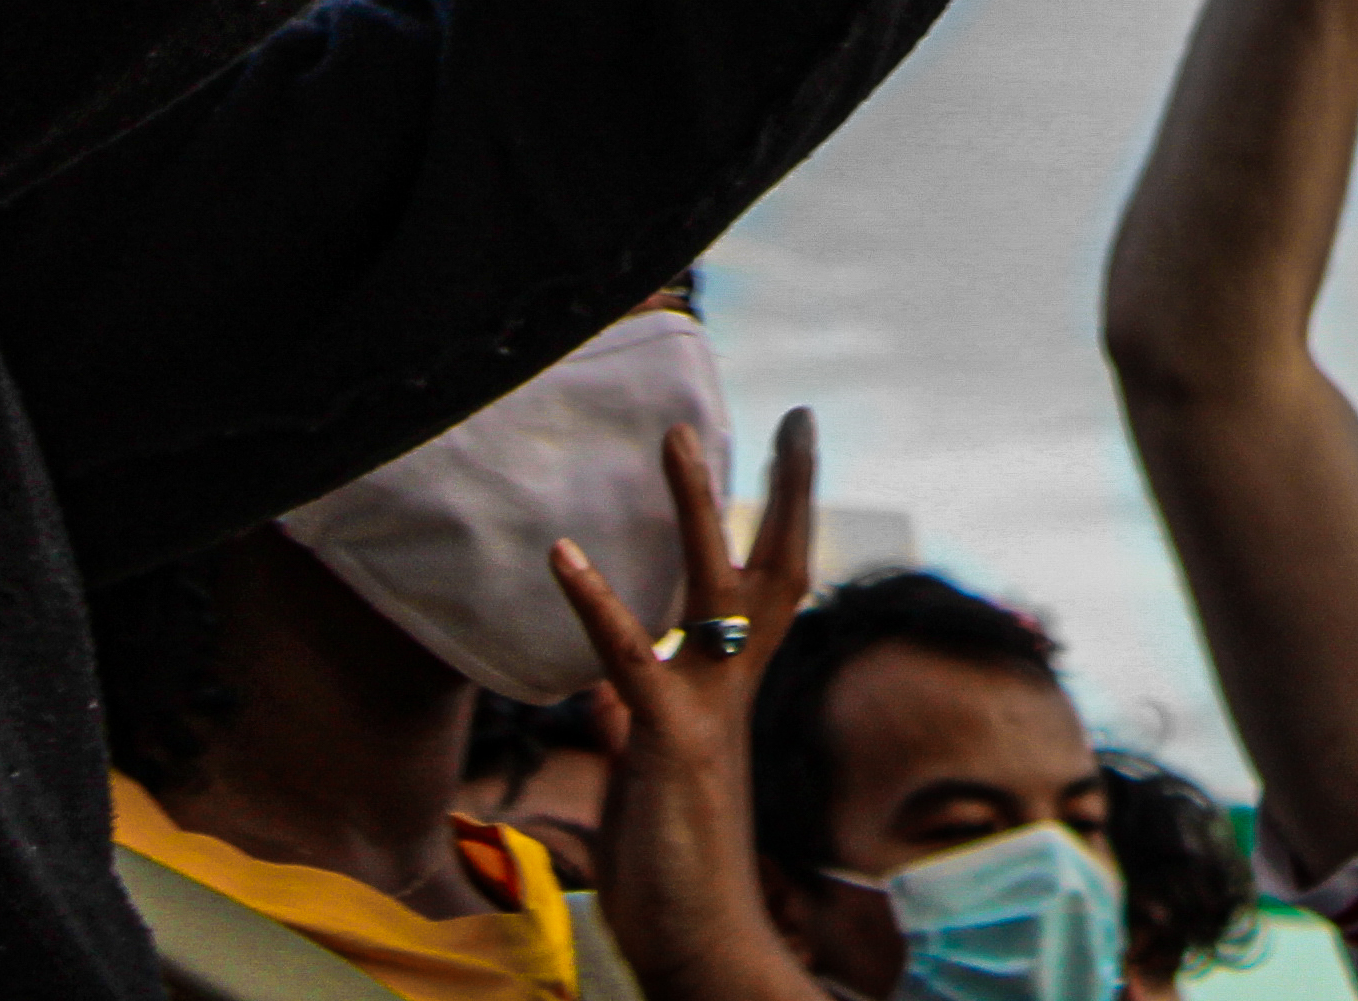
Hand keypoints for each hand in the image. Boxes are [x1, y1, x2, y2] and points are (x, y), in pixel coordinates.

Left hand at [553, 411, 820, 1000]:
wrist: (700, 942)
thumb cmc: (674, 869)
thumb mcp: (646, 775)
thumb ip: (632, 722)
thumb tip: (609, 687)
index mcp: (729, 696)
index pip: (767, 591)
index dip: (783, 520)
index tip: (794, 453)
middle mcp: (731, 691)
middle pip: (772, 570)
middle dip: (786, 492)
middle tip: (795, 416)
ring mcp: (705, 711)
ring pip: (712, 591)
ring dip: (696, 510)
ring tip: (678, 439)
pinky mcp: (667, 741)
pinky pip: (631, 658)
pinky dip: (596, 602)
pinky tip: (562, 555)